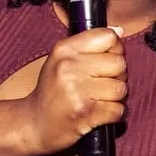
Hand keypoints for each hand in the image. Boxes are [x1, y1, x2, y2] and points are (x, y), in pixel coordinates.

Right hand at [21, 27, 127, 155]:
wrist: (34, 124)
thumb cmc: (51, 92)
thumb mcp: (61, 59)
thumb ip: (90, 44)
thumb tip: (119, 30)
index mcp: (64, 50)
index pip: (109, 37)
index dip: (115, 50)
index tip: (106, 61)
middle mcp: (69, 67)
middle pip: (119, 63)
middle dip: (118, 76)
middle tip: (103, 84)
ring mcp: (77, 91)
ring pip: (121, 88)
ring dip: (116, 97)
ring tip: (100, 99)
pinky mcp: (85, 113)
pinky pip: (118, 109)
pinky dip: (115, 114)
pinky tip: (101, 113)